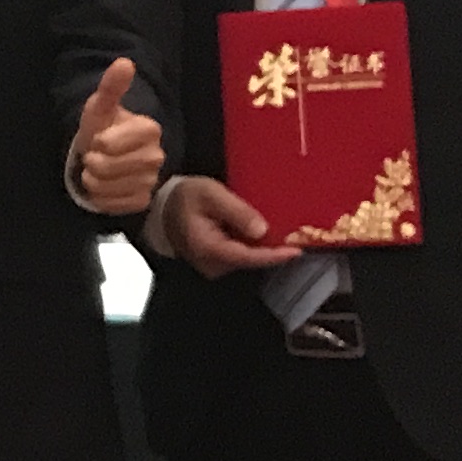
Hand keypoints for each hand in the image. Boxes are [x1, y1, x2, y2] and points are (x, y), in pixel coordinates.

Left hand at [68, 55, 166, 217]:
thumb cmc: (104, 127)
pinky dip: (101, 197)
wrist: (105, 153)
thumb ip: (112, 86)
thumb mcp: (101, 106)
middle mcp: (156, 155)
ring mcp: (152, 180)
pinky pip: (113, 205)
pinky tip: (105, 185)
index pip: (110, 143)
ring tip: (99, 168)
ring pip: (107, 186)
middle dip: (92, 161)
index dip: (97, 142)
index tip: (99, 138)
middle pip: (106, 166)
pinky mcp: (143, 200)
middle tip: (96, 154)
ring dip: (93, 179)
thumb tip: (124, 62)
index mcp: (149, 129)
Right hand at [158, 175, 299, 277]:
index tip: (296, 250)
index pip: (247, 257)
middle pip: (251, 260)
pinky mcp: (217, 264)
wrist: (165, 207)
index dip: (273, 255)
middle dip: (273, 249)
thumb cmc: (187, 197)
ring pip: (248, 259)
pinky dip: (254, 245)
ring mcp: (214, 267)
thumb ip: (236, 211)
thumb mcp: (211, 194)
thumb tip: (262, 230)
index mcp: (208, 248)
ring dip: (264, 247)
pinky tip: (260, 232)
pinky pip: (242, 256)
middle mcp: (211, 264)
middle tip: (295, 234)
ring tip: (279, 230)